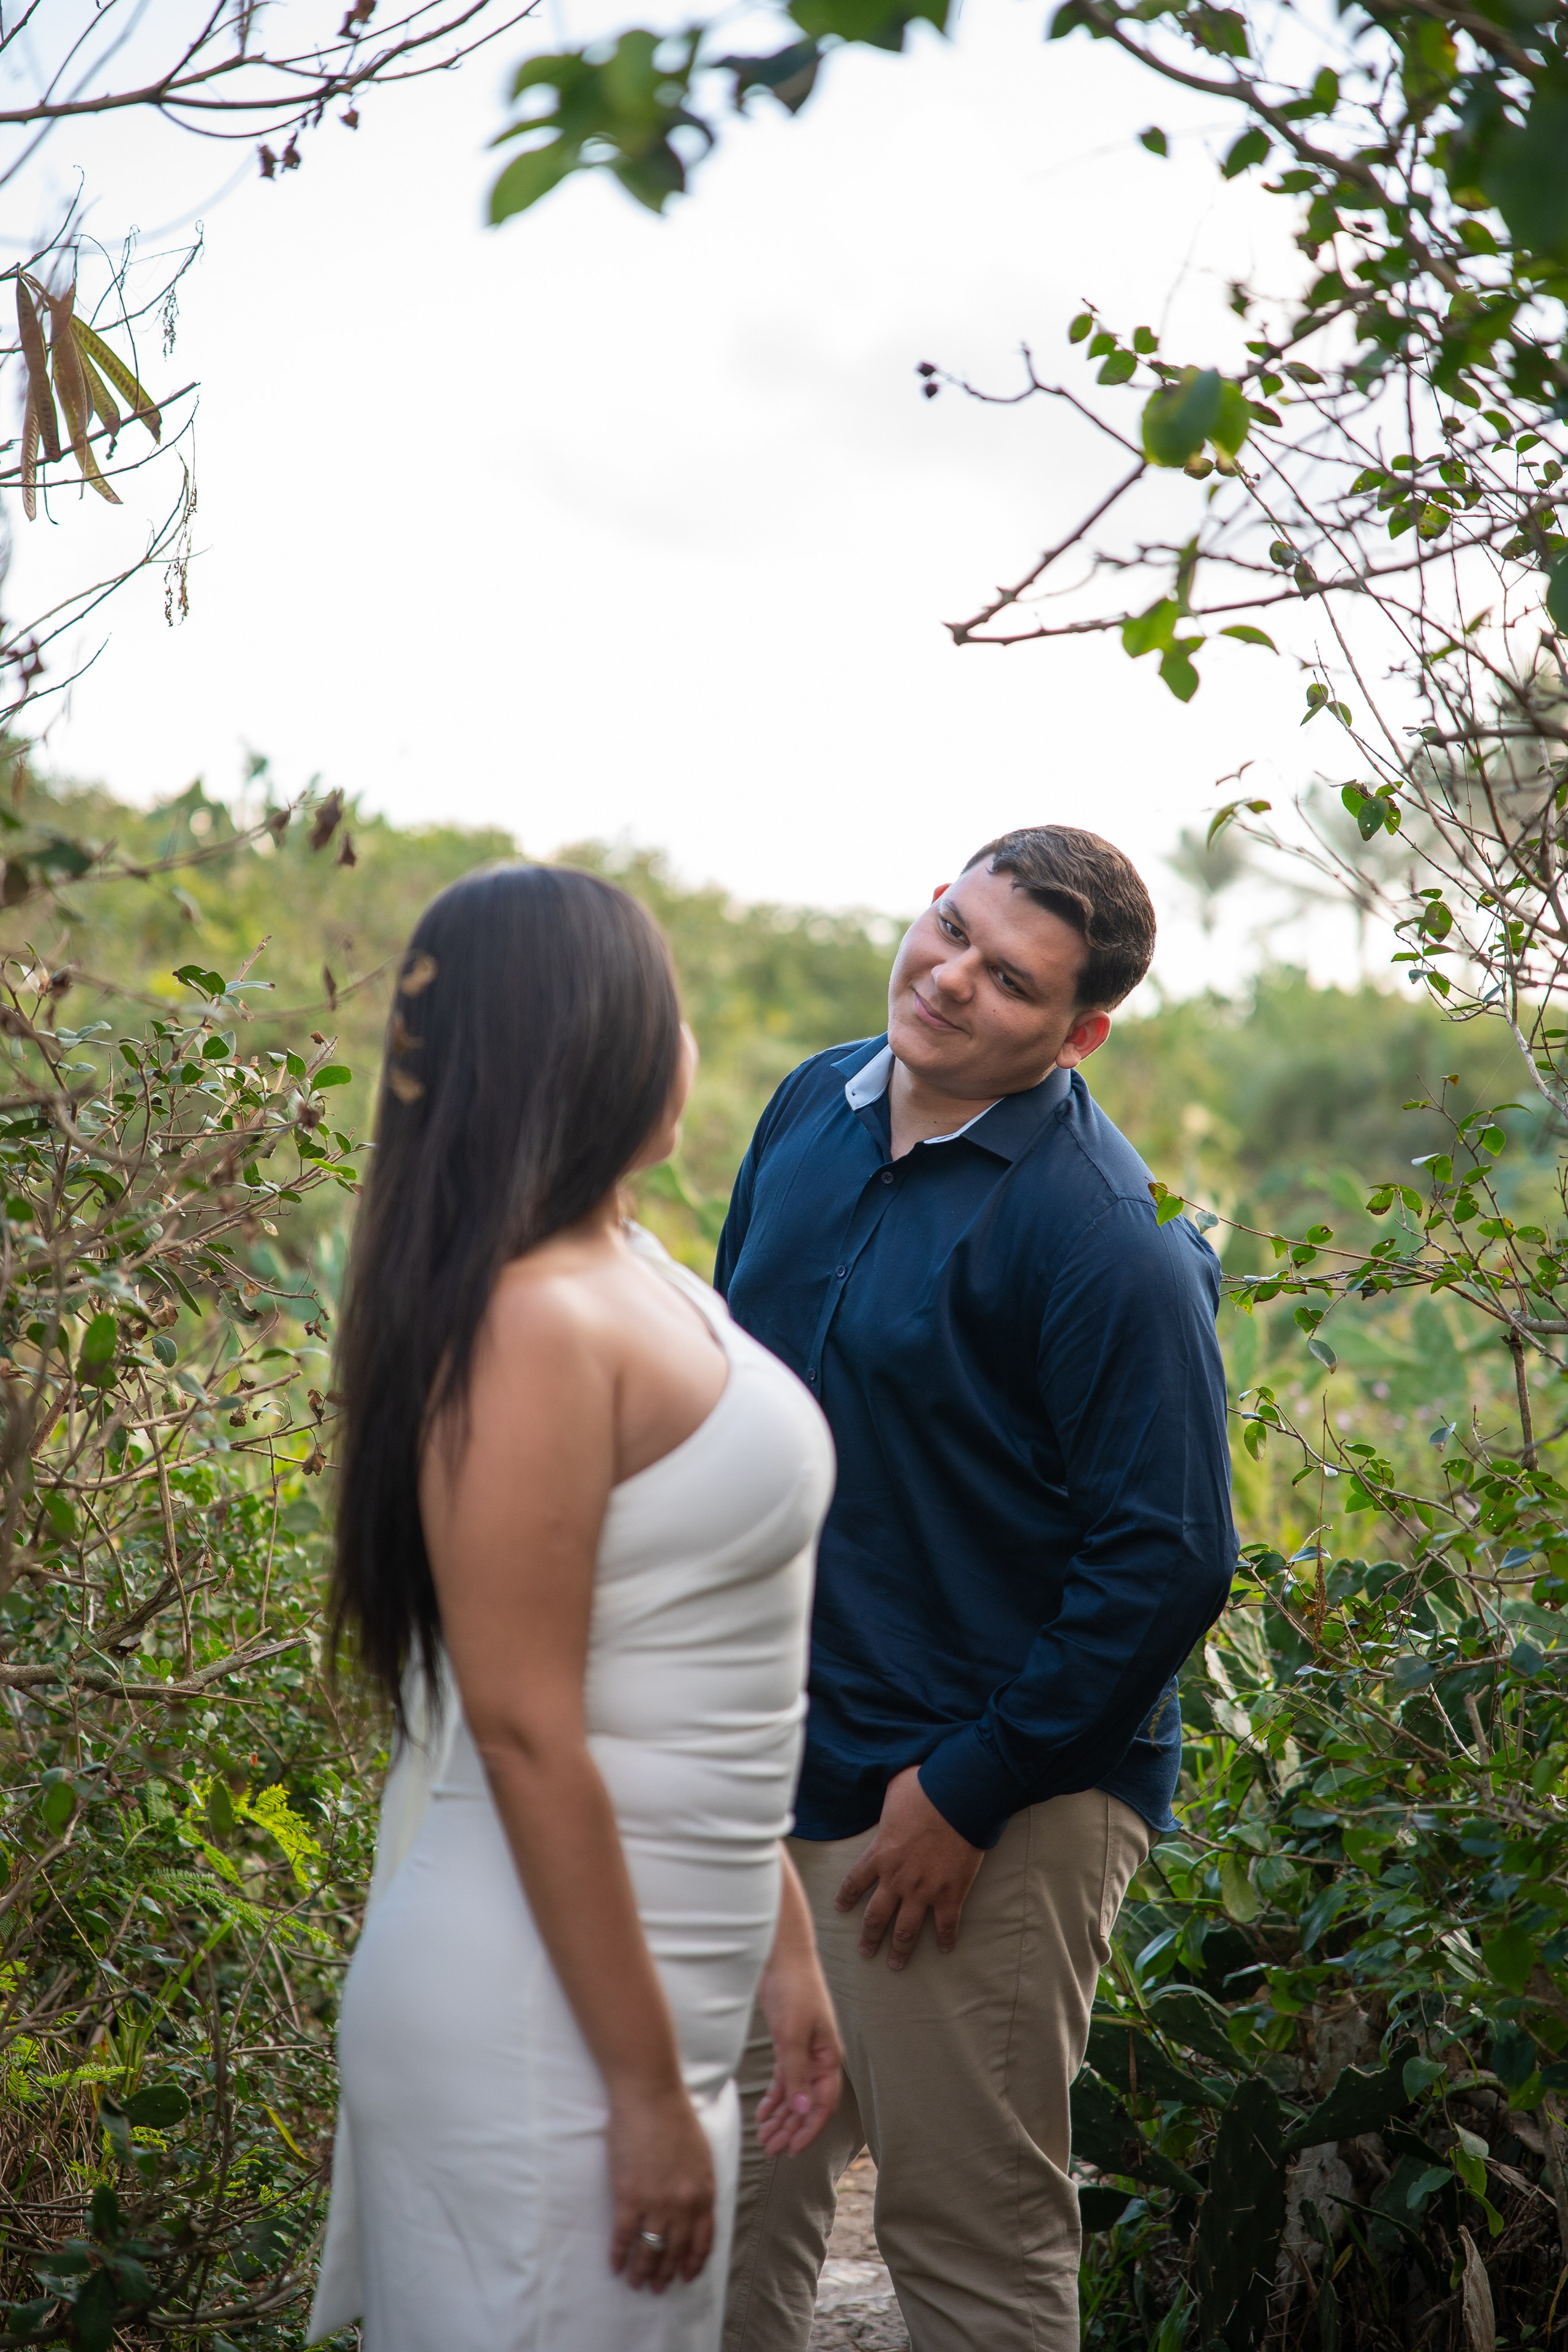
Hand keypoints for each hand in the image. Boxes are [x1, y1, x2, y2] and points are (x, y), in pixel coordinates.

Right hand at [607, 2081, 715, 2292]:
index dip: (693, 2262)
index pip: (702, 2240)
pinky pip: (623, 2237)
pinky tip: (616, 2265)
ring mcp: (656, 2203)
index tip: (686, 2276)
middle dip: (666, 2274)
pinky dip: (619, 2255)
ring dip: (643, 2272)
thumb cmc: (675, 2118)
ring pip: (650, 2251)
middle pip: (675, 2251)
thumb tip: (692, 2209)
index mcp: (703, 2193)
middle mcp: (683, 2205)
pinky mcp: (629, 2197)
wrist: (651, 2097)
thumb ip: (699, 2185)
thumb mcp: (701, 2155)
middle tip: (657, 2288)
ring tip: (636, 2283)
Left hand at [755, 1945, 841, 2157]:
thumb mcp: (793, 2034)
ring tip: (764, 2138)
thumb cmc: (794, 1990)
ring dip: (781, 2117)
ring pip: (794, 2094)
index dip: (809, 2129)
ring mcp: (803, 2051)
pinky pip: (784, 2079)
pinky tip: (763, 2112)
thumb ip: (797, 2073)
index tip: (792, 2150)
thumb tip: (804, 2110)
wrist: (783, 1956)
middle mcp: (818, 2059)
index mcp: (828, 2057)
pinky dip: (774, 2097)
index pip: (823, 2103)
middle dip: (791, 2129)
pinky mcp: (787, 2043)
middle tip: (770, 2149)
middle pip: (808, 2103)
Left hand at [835, 1765, 983, 1971]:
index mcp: (879, 1854)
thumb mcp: (894, 1790)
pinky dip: (945, 1939)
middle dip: (869, 1938)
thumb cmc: (925, 1788)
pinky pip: (946, 1925)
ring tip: (895, 1964)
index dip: (846, 1898)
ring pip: (906, 1930)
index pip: (854, 1883)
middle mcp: (896, 1879)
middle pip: (876, 1917)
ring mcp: (923, 1890)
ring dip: (900, 1950)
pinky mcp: (950, 1894)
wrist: (958, 1798)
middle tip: (865, 1952)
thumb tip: (883, 1786)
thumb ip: (886, 1803)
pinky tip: (944, 1949)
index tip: (840, 1909)